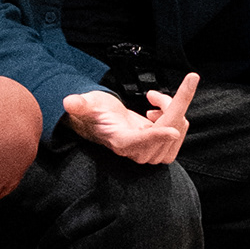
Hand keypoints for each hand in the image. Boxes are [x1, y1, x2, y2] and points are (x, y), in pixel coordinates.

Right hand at [62, 71, 196, 164]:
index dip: (157, 136)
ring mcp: (151, 153)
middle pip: (168, 129)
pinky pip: (180, 132)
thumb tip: (69, 102)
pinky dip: (177, 114)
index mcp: (120, 142)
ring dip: (173, 108)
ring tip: (154, 101)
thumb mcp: (86, 104)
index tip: (172, 130)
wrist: (104, 121)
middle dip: (170, 105)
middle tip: (152, 95)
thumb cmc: (95, 111)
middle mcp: (137, 152)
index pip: (140, 142)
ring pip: (178, 128)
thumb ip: (79, 104)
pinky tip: (160, 111)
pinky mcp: (162, 149)